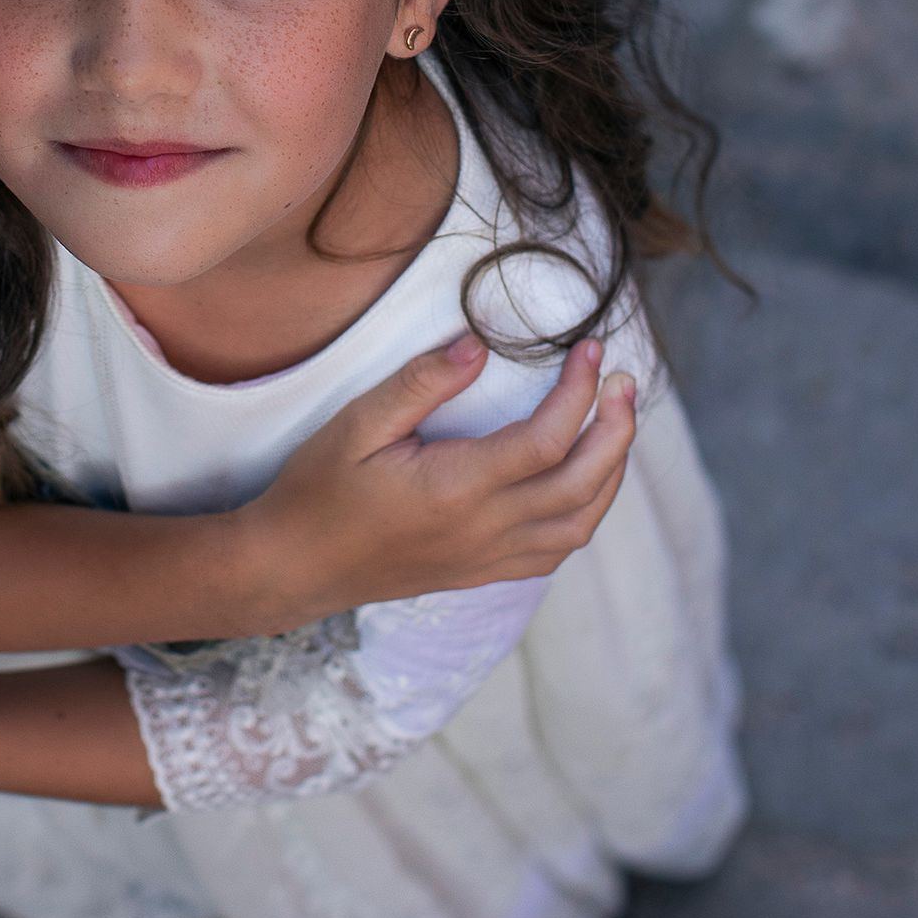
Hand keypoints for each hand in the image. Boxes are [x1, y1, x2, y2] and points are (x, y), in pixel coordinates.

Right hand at [243, 335, 635, 623]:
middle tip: (625, 381)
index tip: (590, 349)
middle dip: (617, 429)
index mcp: (456, 488)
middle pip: (582, 483)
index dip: (580, 391)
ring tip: (615, 424)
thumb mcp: (356, 424)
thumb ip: (421, 384)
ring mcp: (487, 557)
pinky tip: (581, 480)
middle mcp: (484, 530)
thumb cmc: (317, 491)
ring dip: (610, 473)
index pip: (547, 439)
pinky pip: (554, 550)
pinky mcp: (482, 571)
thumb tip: (479, 345)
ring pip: (580, 523)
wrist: (293, 566)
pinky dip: (584, 513)